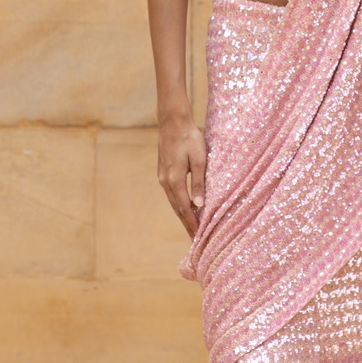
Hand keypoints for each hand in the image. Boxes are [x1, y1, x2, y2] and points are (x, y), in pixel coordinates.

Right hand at [157, 117, 206, 237]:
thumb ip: (198, 183)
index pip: (185, 209)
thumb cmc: (189, 138)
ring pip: (173, 202)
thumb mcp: (199, 160)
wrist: (172, 122)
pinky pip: (172, 194)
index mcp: (175, 180)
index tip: (198, 239)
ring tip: (192, 228)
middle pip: (177, 209)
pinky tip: (186, 208)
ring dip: (183, 216)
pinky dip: (179, 204)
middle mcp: (166, 182)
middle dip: (187, 225)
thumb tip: (198, 205)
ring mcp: (163, 177)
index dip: (192, 224)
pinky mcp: (163, 172)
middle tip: (195, 241)